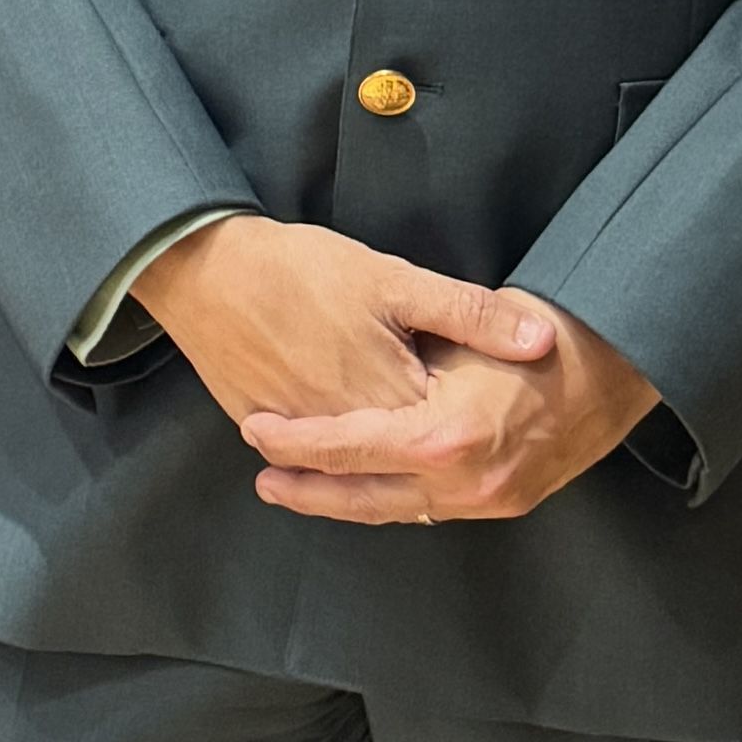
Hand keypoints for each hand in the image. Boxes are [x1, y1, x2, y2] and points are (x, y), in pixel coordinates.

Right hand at [132, 214, 558, 439]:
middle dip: (442, 452)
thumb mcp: (391, 279)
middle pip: (410, 464)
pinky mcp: (265, 427)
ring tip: (421, 460)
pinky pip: (314, 461)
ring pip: (360, 472)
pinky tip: (355, 449)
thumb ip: (466, 314)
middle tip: (470, 433)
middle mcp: (350, 435)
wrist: (199, 268)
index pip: (456, 433)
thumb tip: (542, 342)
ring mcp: (306, 439)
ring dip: (392, 470)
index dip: (484, 416)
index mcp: (391, 403)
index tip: (504, 401)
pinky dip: (340, 462)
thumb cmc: (296, 268)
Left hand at [242, 305, 661, 528]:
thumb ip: (399, 359)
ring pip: (399, 511)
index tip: (255, 431)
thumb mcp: (455, 330)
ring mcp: (489, 499)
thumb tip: (334, 373)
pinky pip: (434, 509)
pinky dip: (394, 499)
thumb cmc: (536, 331)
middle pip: (364, 500)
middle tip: (264, 479)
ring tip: (303, 488)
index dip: (294, 442)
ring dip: (349, 500)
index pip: (347, 450)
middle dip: (309, 492)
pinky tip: (370, 488)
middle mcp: (465, 483)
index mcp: (443, 438)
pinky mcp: (507, 501)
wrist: (620, 363)